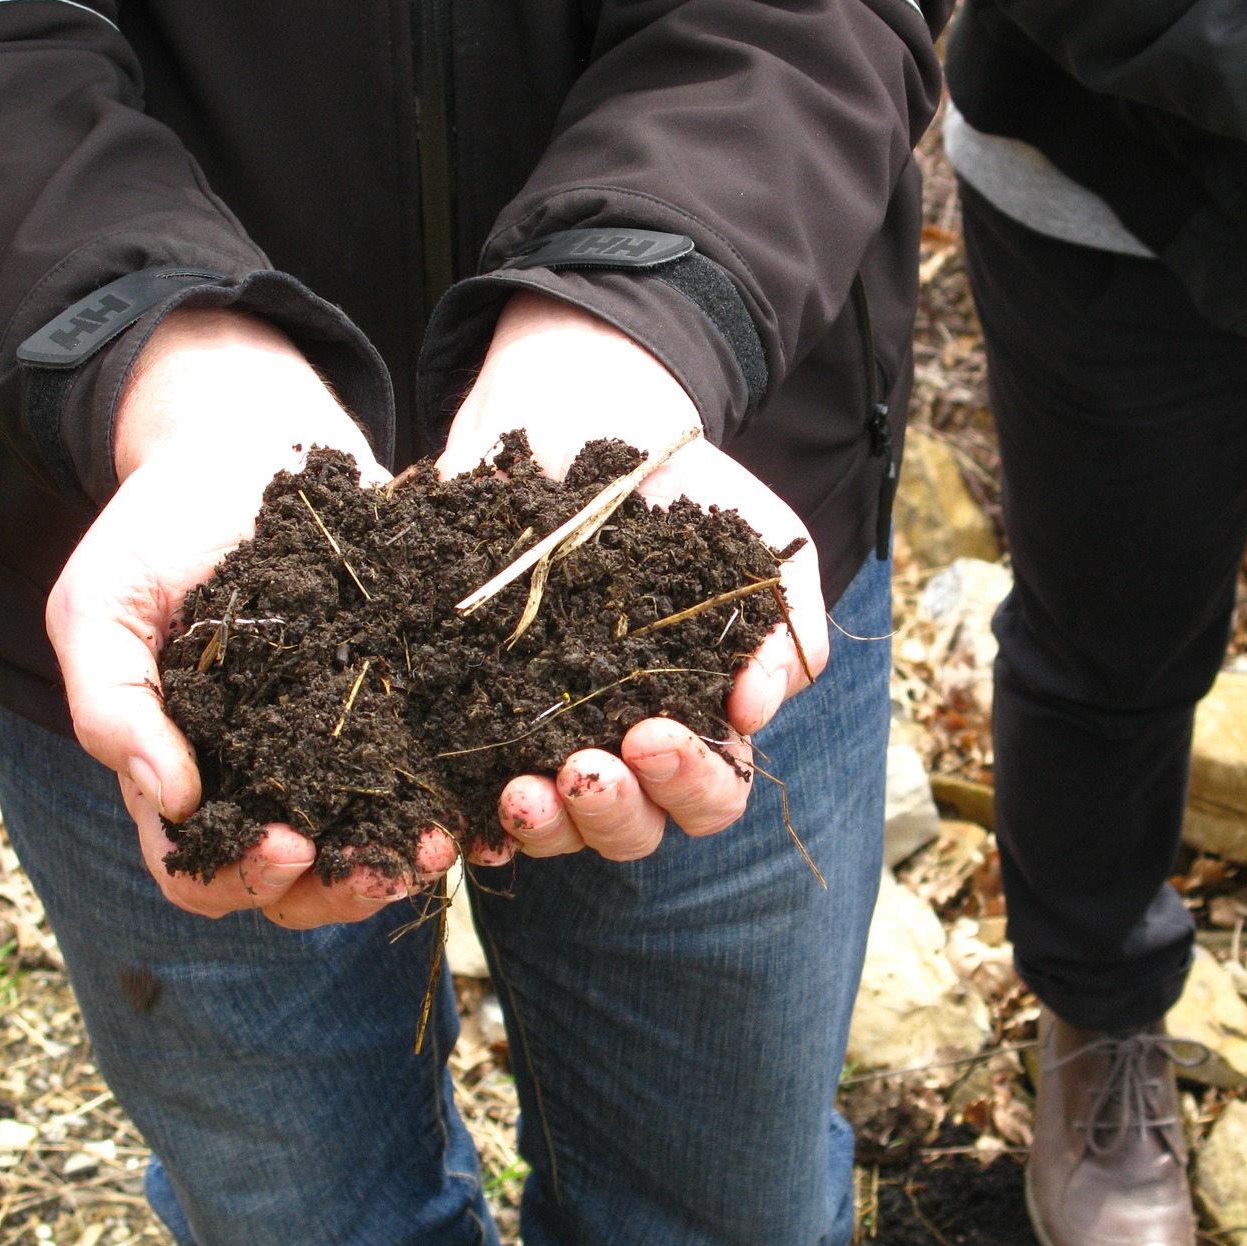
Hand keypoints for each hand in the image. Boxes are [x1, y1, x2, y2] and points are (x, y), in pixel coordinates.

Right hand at [47, 307, 453, 927]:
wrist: (245, 437)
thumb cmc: (158, 524)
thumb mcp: (102, 603)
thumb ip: (113, 703)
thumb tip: (175, 803)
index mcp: (183, 770)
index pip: (201, 870)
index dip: (239, 879)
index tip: (285, 843)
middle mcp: (265, 775)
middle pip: (297, 882)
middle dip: (338, 889)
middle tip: (384, 868)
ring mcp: (338, 744)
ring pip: (369, 841)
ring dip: (404, 858)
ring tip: (441, 841)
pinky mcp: (406, 700)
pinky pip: (433, 771)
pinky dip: (456, 797)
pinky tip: (487, 794)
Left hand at [435, 291, 825, 862]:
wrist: (581, 415)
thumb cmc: (683, 491)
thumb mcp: (761, 546)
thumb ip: (787, 629)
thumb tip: (751, 713)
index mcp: (698, 723)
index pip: (710, 795)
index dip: (689, 783)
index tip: (653, 733)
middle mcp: (622, 749)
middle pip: (632, 831)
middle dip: (614, 812)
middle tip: (588, 766)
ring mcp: (543, 740)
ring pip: (554, 829)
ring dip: (543, 825)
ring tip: (522, 787)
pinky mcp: (468, 717)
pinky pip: (465, 798)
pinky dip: (465, 821)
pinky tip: (459, 817)